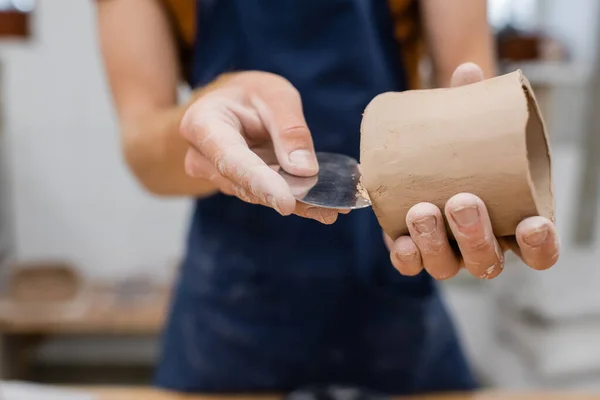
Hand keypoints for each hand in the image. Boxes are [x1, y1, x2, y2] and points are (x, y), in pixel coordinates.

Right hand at [180, 71, 346, 223]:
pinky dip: (296, 202)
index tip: (287, 203)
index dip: (261, 183)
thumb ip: (289, 128)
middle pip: (245, 184)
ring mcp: (219, 177)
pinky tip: (323, 210)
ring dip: (296, 203)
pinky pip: (266, 197)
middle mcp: (203, 158)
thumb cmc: (250, 93)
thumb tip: (304, 169)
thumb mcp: (274, 94)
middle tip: (326, 209)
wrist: (232, 104)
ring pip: (258, 196)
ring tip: (331, 209)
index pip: (231, 160)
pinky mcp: (239, 187)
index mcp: (202, 125)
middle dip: (287, 197)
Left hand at [385, 63, 559, 279]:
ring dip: (436, 243)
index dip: (540, 245)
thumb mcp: (468, 126)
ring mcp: (447, 252)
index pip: (538, 249)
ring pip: (448, 267)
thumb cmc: (460, 149)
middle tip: (463, 200)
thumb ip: (472, 103)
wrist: (418, 161)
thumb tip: (467, 71)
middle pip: (488, 261)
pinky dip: (407, 257)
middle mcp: (481, 244)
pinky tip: (401, 241)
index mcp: (511, 221)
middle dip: (476, 235)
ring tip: (423, 209)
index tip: (533, 224)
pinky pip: (411, 266)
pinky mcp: (414, 251)